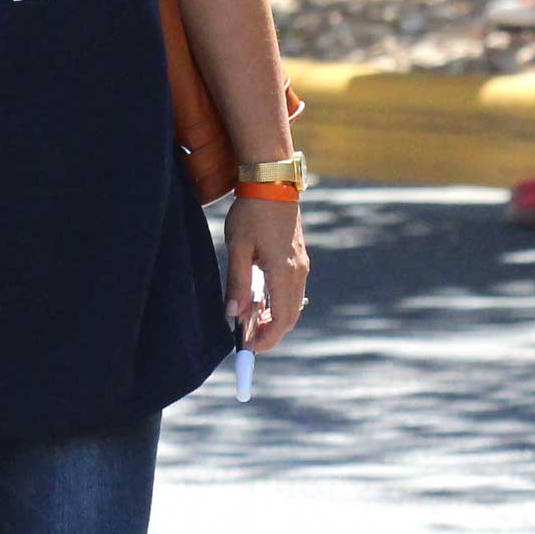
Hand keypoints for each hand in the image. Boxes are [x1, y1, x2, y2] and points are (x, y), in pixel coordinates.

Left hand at [222, 195, 308, 353]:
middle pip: (289, 316)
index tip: (249, 350)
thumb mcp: (238, 247)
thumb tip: (233, 315)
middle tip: (246, 342)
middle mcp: (298, 272)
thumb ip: (238, 283)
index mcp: (284, 272)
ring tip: (249, 325)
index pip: (282, 319)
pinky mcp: (298, 258)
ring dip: (274, 318)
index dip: (267, 339)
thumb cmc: (252, 213)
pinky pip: (291, 290)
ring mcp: (301, 265)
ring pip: (292, 304)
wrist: (273, 183)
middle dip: (270, 333)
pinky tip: (259, 303)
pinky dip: (277, 303)